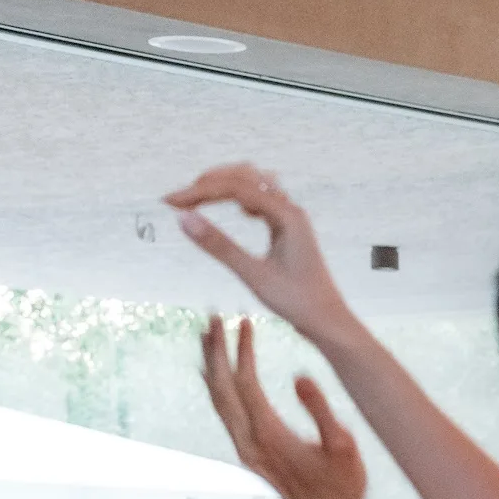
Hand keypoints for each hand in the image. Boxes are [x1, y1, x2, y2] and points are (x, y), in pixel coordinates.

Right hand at [166, 166, 363, 347]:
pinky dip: (241, 197)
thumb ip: (218, 246)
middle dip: (208, 183)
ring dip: (224, 185)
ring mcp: (292, 219)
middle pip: (244, 176)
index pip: (235, 188)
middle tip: (177, 200)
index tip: (169, 203)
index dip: (199, 191)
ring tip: (196, 198)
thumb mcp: (253, 275)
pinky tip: (233, 210)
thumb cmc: (298, 302)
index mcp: (287, 216)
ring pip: (254, 184)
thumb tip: (183, 218)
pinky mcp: (289, 229)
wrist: (329, 322)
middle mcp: (291, 211)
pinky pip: (263, 200)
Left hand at [200, 318, 366, 498]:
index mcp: (269, 434)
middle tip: (214, 318)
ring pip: (217, 399)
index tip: (246, 322)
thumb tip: (300, 377)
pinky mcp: (249, 453)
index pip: (245, 381)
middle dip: (215, 350)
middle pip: (220, 387)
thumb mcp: (344, 447)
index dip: (242, 350)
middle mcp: (249, 440)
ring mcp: (246, 448)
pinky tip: (216, 374)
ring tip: (210, 336)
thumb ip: (321, 411)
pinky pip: (224, 412)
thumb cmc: (342, 488)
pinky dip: (217, 386)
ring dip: (211, 365)